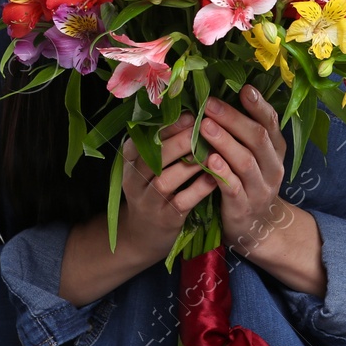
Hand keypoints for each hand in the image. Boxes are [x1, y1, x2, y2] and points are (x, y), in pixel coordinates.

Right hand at [117, 113, 215, 264]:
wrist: (143, 235)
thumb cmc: (153, 189)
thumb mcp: (147, 165)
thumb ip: (162, 142)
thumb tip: (193, 111)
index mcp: (129, 161)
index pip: (142, 139)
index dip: (166, 126)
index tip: (190, 115)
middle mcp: (134, 180)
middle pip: (153, 158)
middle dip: (179, 141)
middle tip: (203, 128)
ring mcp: (148, 201)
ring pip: (166, 179)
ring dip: (191, 163)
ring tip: (213, 150)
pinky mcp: (165, 219)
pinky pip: (182, 201)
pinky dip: (199, 188)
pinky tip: (215, 177)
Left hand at [197, 86, 295, 258]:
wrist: (258, 228)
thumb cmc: (249, 182)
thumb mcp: (255, 156)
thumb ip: (244, 132)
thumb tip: (220, 96)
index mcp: (275, 149)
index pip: (271, 122)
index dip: (258, 105)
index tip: (244, 88)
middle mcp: (272, 166)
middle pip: (257, 138)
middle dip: (233, 119)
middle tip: (210, 104)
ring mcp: (260, 188)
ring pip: (245, 161)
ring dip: (224, 142)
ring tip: (204, 126)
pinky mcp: (243, 207)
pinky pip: (233, 187)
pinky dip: (222, 173)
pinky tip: (209, 160)